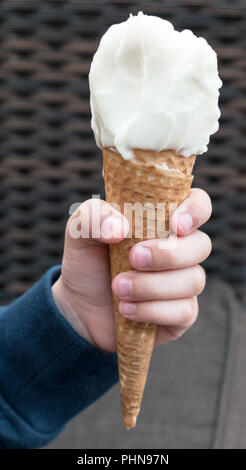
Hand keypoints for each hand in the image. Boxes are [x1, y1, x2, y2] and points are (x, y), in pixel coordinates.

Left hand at [52, 189, 211, 351]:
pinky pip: (184, 311)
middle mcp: (180, 249)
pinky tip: (126, 309)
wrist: (79, 308)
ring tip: (118, 288)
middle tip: (132, 258)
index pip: (198, 205)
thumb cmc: (88, 262)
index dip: (195, 211)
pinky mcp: (181, 313)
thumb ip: (94, 217)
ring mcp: (183, 282)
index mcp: (162, 221)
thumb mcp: (79, 232)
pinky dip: (152, 310)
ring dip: (151, 286)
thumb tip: (121, 228)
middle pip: (201, 245)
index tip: (174, 224)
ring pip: (192, 280)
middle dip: (168, 254)